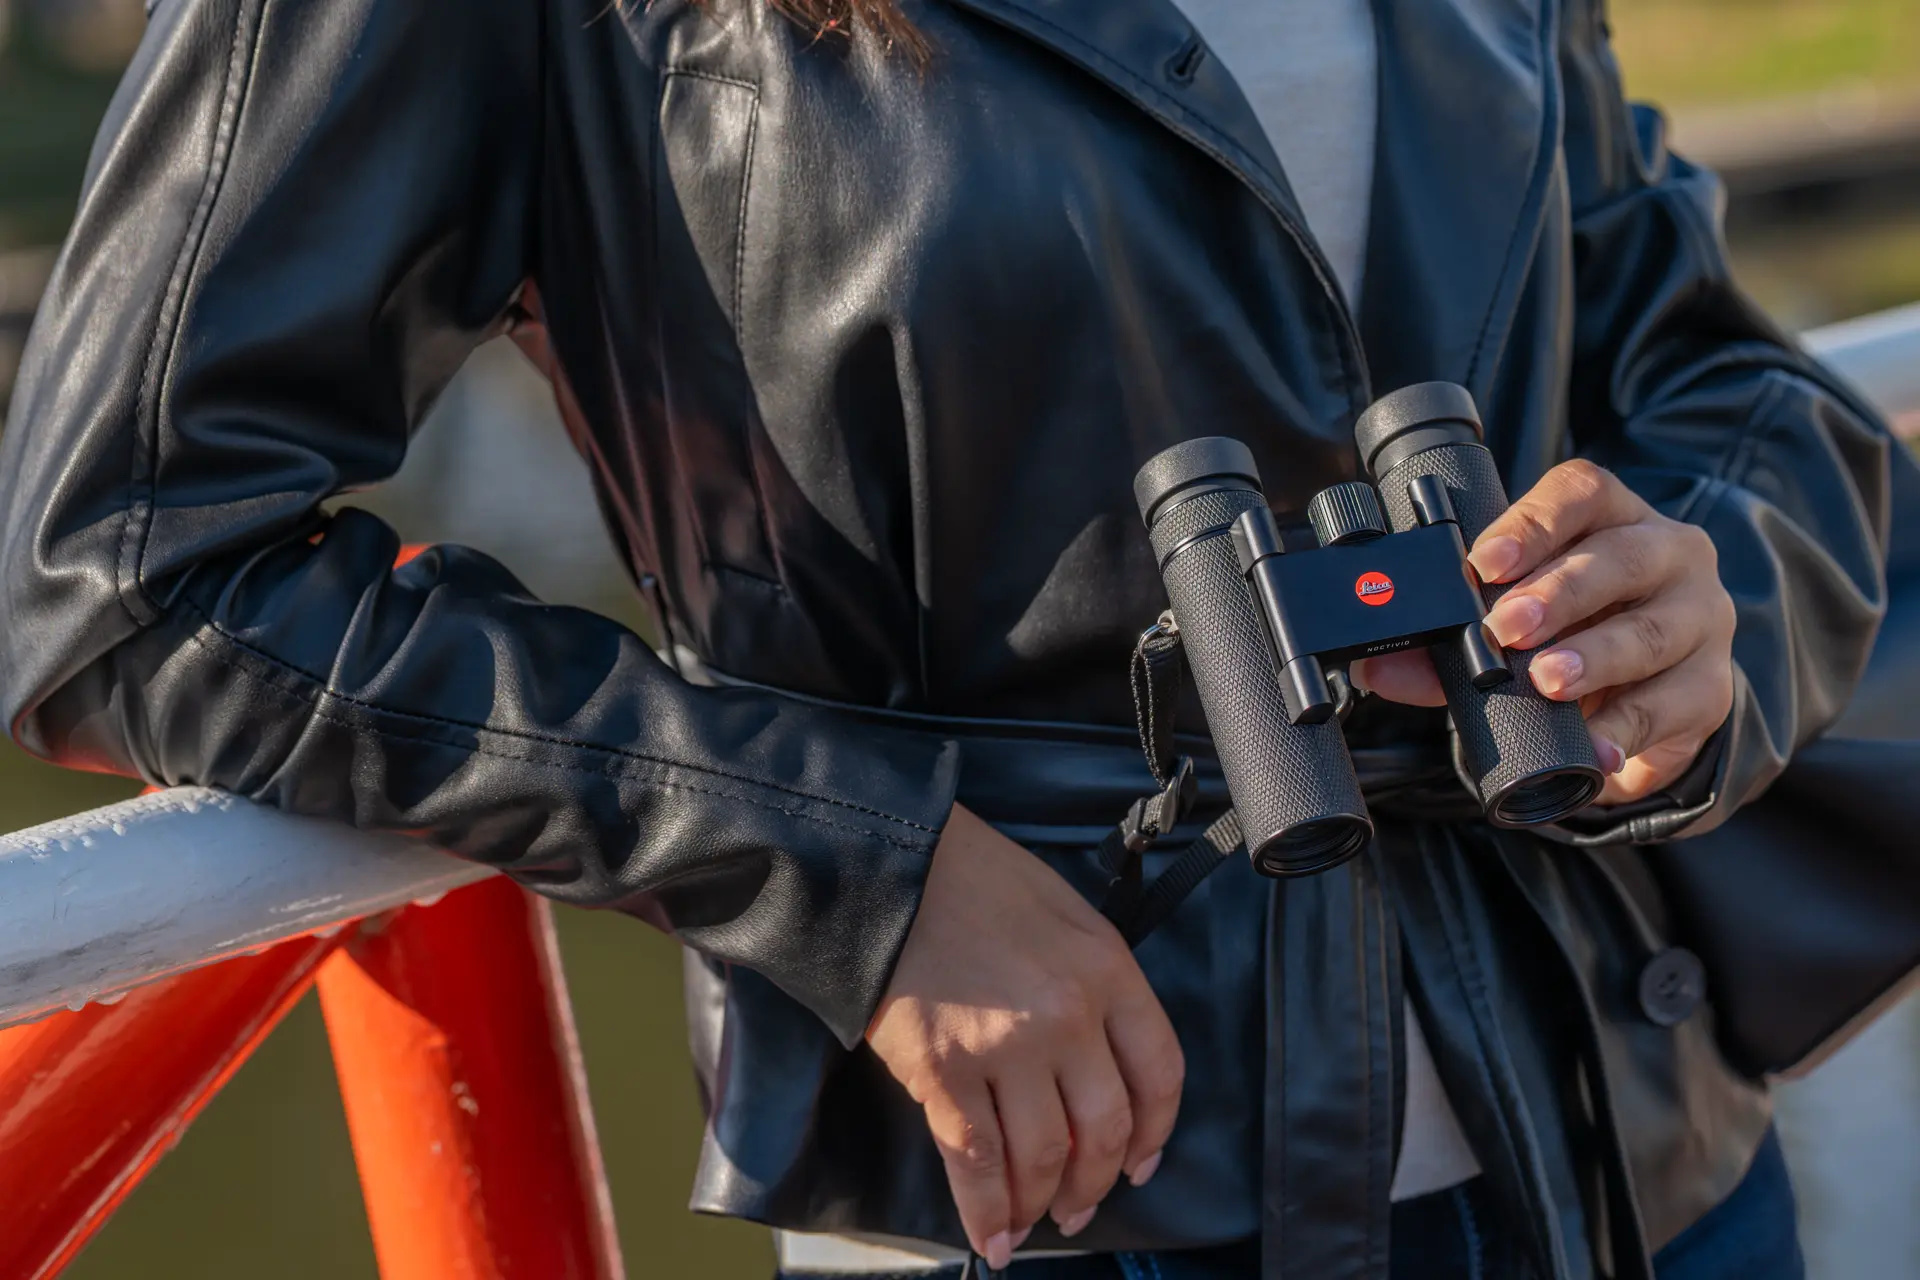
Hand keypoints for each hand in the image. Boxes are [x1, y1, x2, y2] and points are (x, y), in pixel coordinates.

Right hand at [867, 804, 1181, 1267]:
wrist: (887, 864)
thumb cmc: (970, 877)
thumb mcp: (1062, 913)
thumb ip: (1092, 984)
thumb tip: (1092, 1068)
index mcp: (1108, 969)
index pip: (1159, 1072)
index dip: (1155, 1133)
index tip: (1143, 1162)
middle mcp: (1069, 1015)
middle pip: (1106, 1129)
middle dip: (1096, 1182)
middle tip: (1080, 1207)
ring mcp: (1007, 1048)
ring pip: (1045, 1157)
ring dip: (1042, 1205)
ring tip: (1032, 1223)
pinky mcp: (944, 1072)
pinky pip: (977, 1163)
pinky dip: (987, 1213)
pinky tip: (991, 1237)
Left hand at [1353, 458, 1735, 805]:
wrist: (1650, 694)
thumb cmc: (1574, 634)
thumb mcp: (1514, 627)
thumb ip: (1446, 642)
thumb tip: (1375, 666)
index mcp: (1615, 518)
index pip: (1582, 494)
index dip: (1533, 523)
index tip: (1484, 562)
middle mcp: (1670, 555)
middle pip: (1622, 558)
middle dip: (1560, 592)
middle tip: (1506, 627)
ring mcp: (1700, 620)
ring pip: (1651, 632)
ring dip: (1594, 658)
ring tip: (1548, 681)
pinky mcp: (1710, 687)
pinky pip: (1673, 706)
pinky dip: (1628, 729)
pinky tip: (1597, 747)